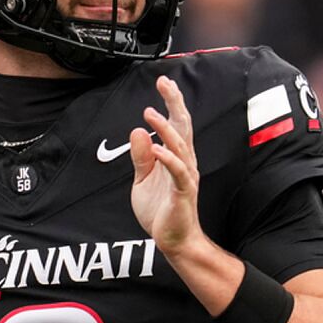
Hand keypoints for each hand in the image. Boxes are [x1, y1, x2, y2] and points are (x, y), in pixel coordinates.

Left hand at [129, 75, 203, 256]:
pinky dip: (168, 159)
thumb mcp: (142, 180)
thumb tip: (137, 132)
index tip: (164, 82)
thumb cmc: (160, 211)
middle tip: (165, 82)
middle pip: (183, 127)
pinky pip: (177, 172)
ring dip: (165, 129)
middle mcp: (184, 162)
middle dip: (175, 103)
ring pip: (179, 146)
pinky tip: (156, 148)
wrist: (173, 240)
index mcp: (176, 157)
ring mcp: (185, 177)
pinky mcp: (182, 193)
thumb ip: (140, 157)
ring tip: (150, 113)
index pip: (176, 124)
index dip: (171, 102)